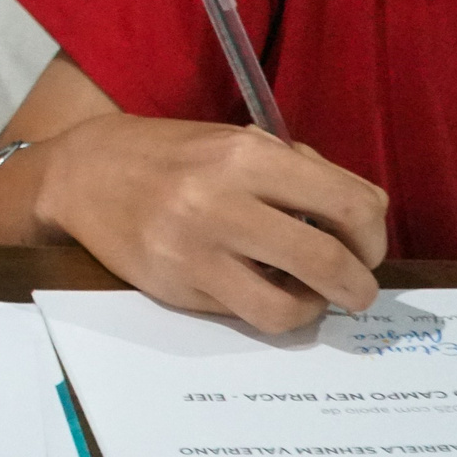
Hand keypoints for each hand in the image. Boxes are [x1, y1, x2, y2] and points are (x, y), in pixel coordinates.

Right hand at [32, 114, 390, 333]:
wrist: (83, 174)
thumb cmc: (171, 156)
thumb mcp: (235, 142)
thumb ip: (298, 171)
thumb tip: (361, 211)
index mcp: (246, 154)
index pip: (350, 203)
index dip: (374, 234)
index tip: (366, 245)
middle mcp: (221, 200)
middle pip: (328, 258)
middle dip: (360, 283)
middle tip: (358, 286)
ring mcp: (195, 249)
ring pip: (289, 304)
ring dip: (318, 308)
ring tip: (314, 297)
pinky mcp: (176, 286)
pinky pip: (248, 315)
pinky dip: (274, 312)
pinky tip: (269, 295)